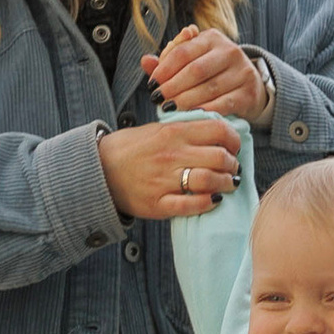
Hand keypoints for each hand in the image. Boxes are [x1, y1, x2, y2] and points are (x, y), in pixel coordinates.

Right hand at [100, 112, 239, 220]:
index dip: (234, 140)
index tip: (234, 147)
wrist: (98, 170)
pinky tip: (213, 200)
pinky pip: (192, 205)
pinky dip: (208, 203)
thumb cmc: (131, 148)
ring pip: (210, 181)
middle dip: (232, 164)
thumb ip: (185, 129)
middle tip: (232, 168)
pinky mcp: (159, 204)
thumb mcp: (157, 129)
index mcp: (173, 133)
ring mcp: (165, 180)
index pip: (219, 131)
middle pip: (219, 158)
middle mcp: (171, 155)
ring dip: (226, 184)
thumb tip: (218, 131)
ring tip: (227, 184)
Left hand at [147, 24, 272, 120]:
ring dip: (185, 101)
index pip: (183, 52)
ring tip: (169, 109)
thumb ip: (168, 62)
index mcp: (212, 38)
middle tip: (158, 100)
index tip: (151, 85)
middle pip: (195, 70)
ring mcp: (242, 71)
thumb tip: (145, 61)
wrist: (248, 87)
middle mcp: (230, 51)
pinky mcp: (249, 92)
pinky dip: (205, 111)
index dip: (164, 69)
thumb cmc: (212, 74)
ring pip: (209, 88)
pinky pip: (223, 104)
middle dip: (173, 87)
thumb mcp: (192, 62)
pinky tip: (191, 116)